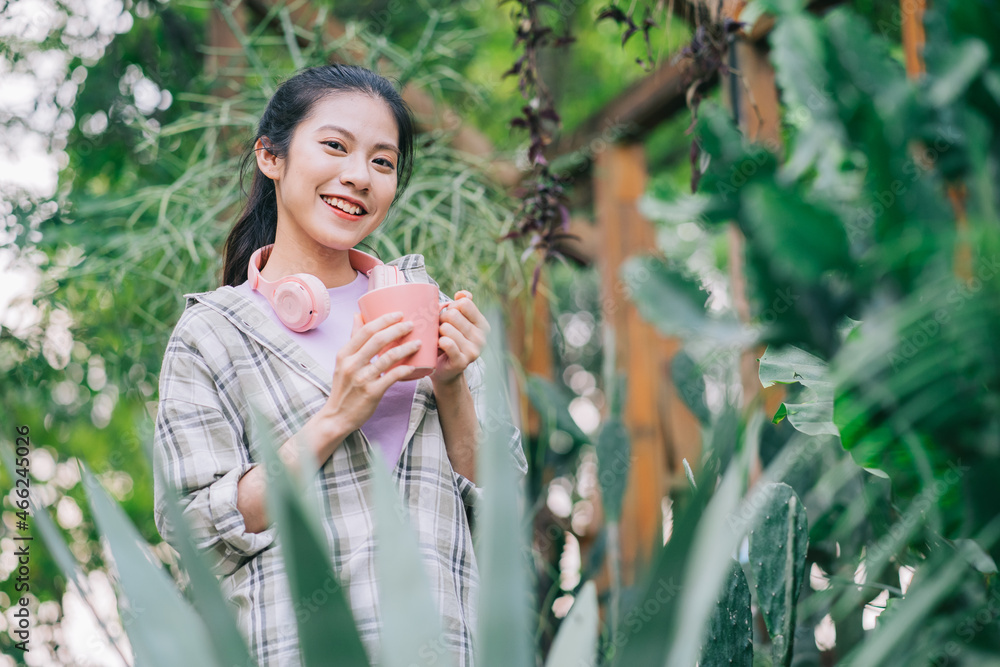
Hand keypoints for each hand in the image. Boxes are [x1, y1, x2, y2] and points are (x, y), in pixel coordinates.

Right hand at [320, 311, 421, 442]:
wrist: (337, 417)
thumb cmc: (344, 387)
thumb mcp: (343, 362)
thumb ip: (353, 340)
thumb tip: (358, 315)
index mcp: (344, 354)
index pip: (365, 330)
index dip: (384, 320)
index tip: (398, 314)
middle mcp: (352, 364)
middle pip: (378, 340)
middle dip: (398, 329)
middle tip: (411, 324)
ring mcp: (362, 379)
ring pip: (388, 357)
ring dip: (406, 348)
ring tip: (418, 343)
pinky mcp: (372, 393)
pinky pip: (392, 377)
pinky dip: (404, 369)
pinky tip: (414, 365)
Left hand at [433, 291, 489, 385]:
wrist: (445, 369)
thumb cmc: (449, 340)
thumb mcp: (458, 321)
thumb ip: (463, 304)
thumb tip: (461, 294)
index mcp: (482, 325)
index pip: (464, 303)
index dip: (452, 307)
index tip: (449, 317)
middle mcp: (481, 338)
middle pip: (453, 314)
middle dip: (441, 320)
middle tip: (440, 330)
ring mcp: (473, 351)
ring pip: (447, 328)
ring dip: (437, 333)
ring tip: (439, 340)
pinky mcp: (462, 362)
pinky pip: (447, 343)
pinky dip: (439, 343)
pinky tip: (439, 347)